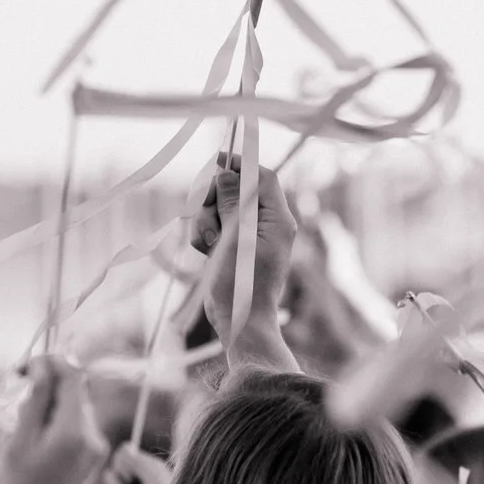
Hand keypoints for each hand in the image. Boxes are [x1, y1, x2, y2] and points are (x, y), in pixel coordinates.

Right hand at [0, 357, 109, 483]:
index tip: (20, 369)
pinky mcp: (89, 455)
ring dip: (46, 403)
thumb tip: (44, 367)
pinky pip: (71, 424)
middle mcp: (92, 434)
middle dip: (44, 383)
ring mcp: (94, 445)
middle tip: (11, 394)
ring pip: (70, 406)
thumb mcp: (17, 442)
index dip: (47, 363)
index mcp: (75, 429)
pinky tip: (30, 438)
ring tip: (17, 422)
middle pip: (72, 389)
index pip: (71, 375)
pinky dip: (51, 421)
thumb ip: (35, 401)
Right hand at [200, 154, 298, 344]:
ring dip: (206, 221)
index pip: (263, 177)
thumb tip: (228, 173)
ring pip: (220, 209)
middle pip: (236, 189)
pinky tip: (206, 253)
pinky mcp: (233, 248)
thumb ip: (233, 203)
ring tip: (209, 245)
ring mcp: (249, 236)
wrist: (239, 323)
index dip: (240, 165)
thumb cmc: (242, 284)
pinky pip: (214, 228)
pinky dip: (205, 236)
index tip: (216, 161)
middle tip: (206, 214)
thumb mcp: (236, 239)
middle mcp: (267, 224)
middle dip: (215, 199)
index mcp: (278, 219)